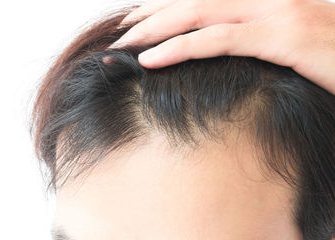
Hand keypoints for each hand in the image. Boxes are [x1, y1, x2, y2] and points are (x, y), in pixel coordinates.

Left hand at [109, 0, 334, 94]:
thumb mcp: (292, 48)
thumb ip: (257, 44)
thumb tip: (224, 55)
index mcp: (266, 2)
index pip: (206, 0)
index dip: (166, 7)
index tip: (137, 21)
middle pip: (194, 1)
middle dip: (152, 14)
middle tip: (122, 30)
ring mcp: (275, 13)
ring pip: (199, 14)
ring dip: (155, 27)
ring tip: (124, 43)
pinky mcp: (283, 36)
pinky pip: (219, 40)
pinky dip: (179, 48)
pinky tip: (151, 60)